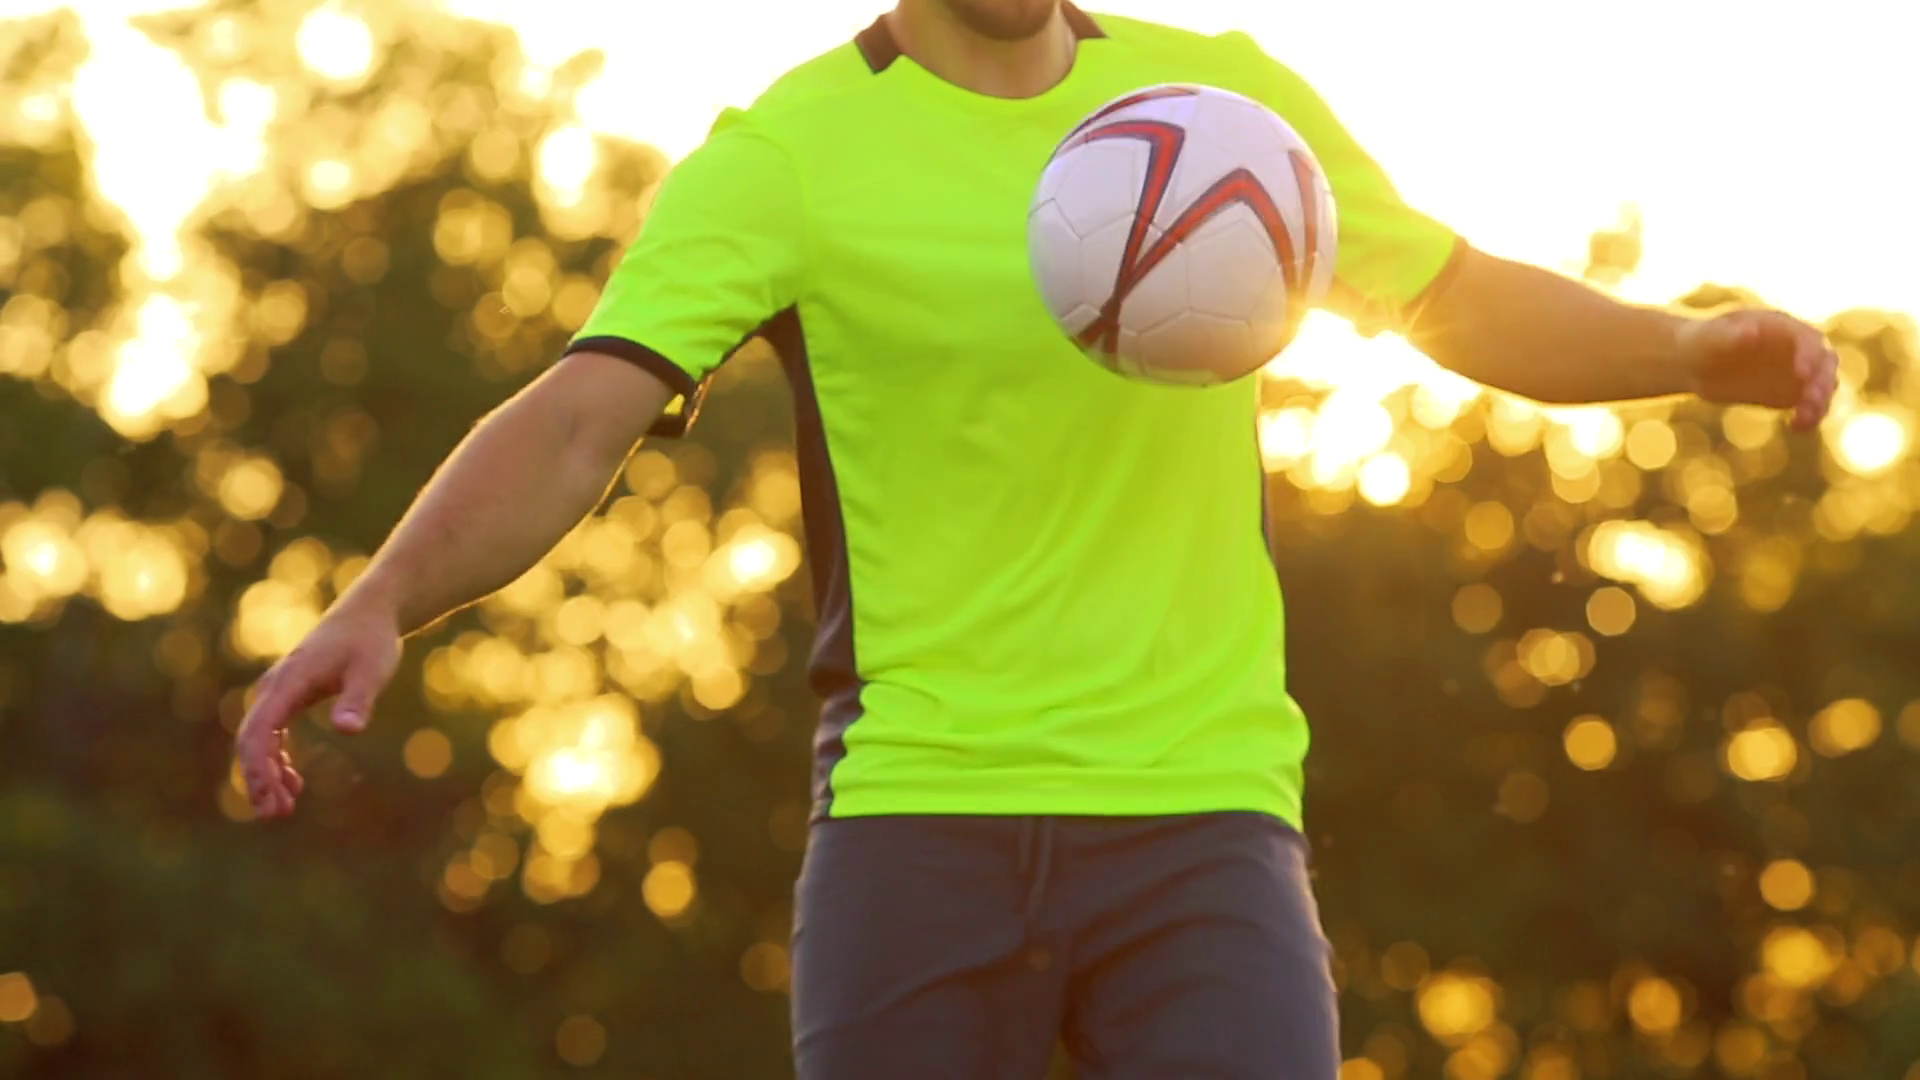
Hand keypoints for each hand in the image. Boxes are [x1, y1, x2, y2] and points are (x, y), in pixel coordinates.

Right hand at [233, 596, 402, 819]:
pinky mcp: (291, 696)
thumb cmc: (371, 641)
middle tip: (274, 816)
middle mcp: (275, 687)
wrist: (370, 613)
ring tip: (281, 810)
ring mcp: (280, 691)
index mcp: (289, 682)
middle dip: (258, 779)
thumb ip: (359, 700)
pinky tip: (294, 784)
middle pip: (252, 739)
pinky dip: (278, 760)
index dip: (258, 766)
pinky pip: (273, 734)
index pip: (260, 730)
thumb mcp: (371, 670)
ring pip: (259, 740)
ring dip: (266, 775)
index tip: (269, 796)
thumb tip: (349, 731)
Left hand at [1680, 309, 1838, 431]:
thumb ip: (1731, 335)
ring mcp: (1797, 371)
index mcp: (1782, 327)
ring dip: (1820, 403)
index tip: (1801, 373)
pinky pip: (1810, 407)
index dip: (1810, 355)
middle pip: (1825, 363)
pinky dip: (1809, 418)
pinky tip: (1795, 427)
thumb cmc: (1703, 343)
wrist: (1696, 362)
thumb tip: (1752, 331)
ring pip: (1823, 387)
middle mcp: (1797, 347)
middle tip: (1810, 400)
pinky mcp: (1791, 393)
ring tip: (1802, 419)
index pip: (1809, 338)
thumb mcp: (1711, 337)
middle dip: (1822, 381)